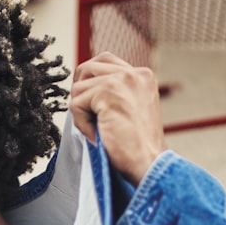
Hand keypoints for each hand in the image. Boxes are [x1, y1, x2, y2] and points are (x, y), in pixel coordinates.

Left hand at [69, 52, 166, 185]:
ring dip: (82, 112)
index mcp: (142, 76)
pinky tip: (98, 135)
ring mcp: (121, 81)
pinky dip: (81, 123)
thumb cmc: (138, 145)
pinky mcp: (107, 93)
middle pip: (87, 68)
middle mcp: (134, 73)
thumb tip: (82, 86)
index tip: (94, 106)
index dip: (91, 82)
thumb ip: (116, 92)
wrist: (149, 164)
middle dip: (81, 93)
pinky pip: (76, 104)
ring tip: (98, 130)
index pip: (104, 61)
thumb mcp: (132, 109)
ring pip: (78, 87)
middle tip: (90, 117)